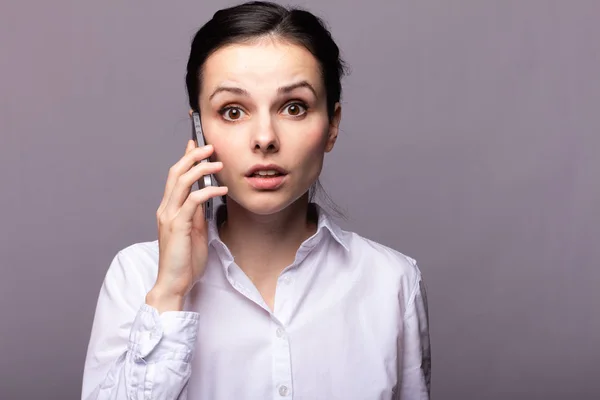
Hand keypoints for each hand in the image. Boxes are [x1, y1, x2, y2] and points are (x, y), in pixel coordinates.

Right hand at [147, 140, 227, 312]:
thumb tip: (204, 195)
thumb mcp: (194, 231)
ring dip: (201, 169)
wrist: (174, 283)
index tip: (195, 144)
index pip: (175, 177)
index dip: (184, 158)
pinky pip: (193, 201)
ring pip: (182, 182)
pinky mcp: (178, 226)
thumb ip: (196, 213)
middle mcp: (165, 209)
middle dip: (192, 156)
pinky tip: (222, 189)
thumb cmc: (185, 260)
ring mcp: (169, 217)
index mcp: (168, 209)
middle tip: (209, 146)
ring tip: (218, 162)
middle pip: (176, 173)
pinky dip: (209, 191)